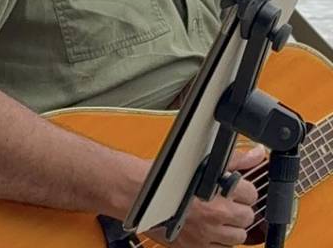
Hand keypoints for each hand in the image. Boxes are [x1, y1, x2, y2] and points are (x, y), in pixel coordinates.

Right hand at [146, 145, 265, 246]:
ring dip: (230, 228)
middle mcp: (216, 214)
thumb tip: (257, 154)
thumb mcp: (201, 161)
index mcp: (220, 191)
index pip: (251, 194)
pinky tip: (206, 228)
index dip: (242, 190)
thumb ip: (235, 159)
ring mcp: (206, 234)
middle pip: (247, 217)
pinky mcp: (195, 246)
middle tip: (225, 203)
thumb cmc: (162, 176)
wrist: (135, 191)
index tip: (232, 189)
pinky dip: (216, 241)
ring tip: (217, 217)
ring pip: (237, 238)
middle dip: (238, 209)